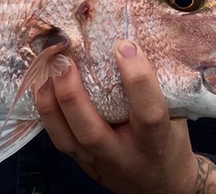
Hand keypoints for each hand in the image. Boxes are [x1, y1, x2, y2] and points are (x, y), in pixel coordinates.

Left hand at [34, 40, 215, 192]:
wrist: (162, 187)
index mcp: (155, 142)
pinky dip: (46, 113)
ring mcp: (98, 163)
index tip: (125, 44)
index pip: (148, 113)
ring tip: (46, 71)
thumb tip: (135, 37)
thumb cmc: (169, 142)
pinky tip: (41, 86)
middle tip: (64, 60)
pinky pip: (58, 139)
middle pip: (91, 131)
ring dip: (50, 103)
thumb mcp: (174, 116)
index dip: (138, 79)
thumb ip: (158, 86)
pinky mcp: (81, 163)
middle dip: (73, 94)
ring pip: (66, 139)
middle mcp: (123, 156)